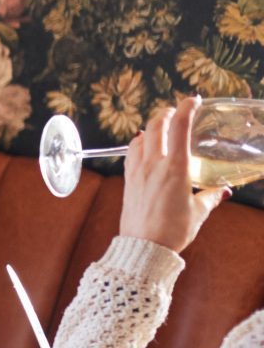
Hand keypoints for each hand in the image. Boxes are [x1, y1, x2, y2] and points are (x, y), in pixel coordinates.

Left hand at [118, 97, 226, 253]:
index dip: (186, 108)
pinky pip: (130, 155)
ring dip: (149, 127)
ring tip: (159, 126)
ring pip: (139, 139)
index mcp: (175, 168)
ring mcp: (136, 172)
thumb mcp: (198, 212)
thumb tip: (222, 191)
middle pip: (155, 126)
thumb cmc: (172, 231)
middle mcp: (153, 165)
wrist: (143, 248)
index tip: (192, 100)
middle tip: (175, 110)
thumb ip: (210, 197)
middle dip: (166, 113)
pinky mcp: (126, 182)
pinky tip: (141, 146)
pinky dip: (137, 144)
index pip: (180, 127)